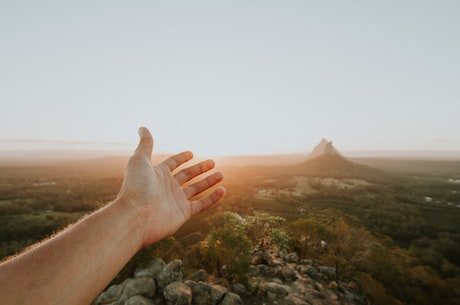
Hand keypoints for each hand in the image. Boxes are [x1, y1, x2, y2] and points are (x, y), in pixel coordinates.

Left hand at [117, 127, 224, 246]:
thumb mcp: (140, 161)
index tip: (191, 153)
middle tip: (212, 162)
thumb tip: (142, 127)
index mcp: (158, 174)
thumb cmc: (136, 188)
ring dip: (209, 181)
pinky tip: (222, 190)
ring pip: (196, 189)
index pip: (173, 163)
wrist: (136, 217)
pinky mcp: (183, 213)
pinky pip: (201, 204)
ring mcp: (175, 201)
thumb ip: (146, 144)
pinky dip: (212, 198)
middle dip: (199, 168)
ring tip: (221, 174)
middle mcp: (167, 187)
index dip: (181, 158)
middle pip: (187, 175)